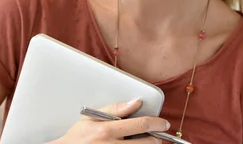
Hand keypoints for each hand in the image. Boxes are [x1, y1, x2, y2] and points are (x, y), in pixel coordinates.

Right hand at [50, 99, 169, 142]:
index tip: (164, 123)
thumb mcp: (92, 117)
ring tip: (146, 141)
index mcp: (106, 130)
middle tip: (156, 135)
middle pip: (146, 142)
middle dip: (155, 138)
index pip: (140, 124)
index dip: (156, 123)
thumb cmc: (78, 136)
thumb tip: (136, 103)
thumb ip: (114, 109)